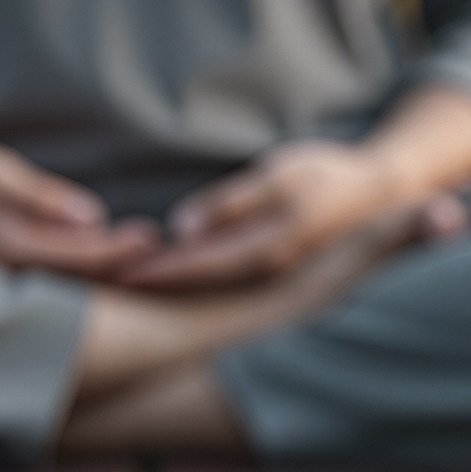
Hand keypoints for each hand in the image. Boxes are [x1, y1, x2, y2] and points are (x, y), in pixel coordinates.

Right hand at [0, 139, 159, 277]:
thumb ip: (42, 197)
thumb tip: (91, 217)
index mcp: (14, 251)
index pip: (82, 256)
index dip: (121, 249)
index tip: (152, 237)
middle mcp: (17, 275)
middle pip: (86, 276)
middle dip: (125, 263)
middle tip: (164, 248)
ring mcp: (16, 278)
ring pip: (76, 280)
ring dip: (113, 268)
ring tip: (150, 252)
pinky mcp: (17, 272)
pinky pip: (62, 274)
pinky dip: (91, 265)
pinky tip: (115, 252)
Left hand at [117, 141, 467, 289]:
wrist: (379, 200)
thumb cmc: (327, 178)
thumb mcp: (281, 177)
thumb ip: (231, 205)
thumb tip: (180, 230)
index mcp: (265, 254)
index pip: (197, 269)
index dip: (154, 272)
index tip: (111, 276)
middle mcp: (259, 284)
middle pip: (189, 290)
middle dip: (144, 289)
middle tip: (92, 292)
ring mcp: (261, 293)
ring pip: (197, 294)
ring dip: (155, 289)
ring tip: (105, 291)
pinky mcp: (259, 291)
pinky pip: (209, 289)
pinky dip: (176, 285)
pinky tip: (142, 281)